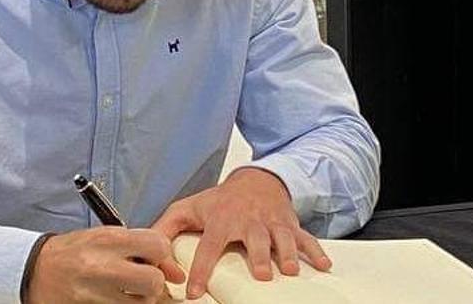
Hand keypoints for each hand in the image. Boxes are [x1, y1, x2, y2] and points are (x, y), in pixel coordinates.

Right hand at [26, 226, 185, 302]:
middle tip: (144, 283)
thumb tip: (175, 272)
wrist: (36, 270)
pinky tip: (117, 300)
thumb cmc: (73, 252)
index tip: (156, 261)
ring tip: (127, 293)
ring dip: (140, 301)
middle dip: (154, 284)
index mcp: (108, 240)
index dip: (163, 255)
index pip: (157, 245)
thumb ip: (139, 248)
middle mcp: (103, 266)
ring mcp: (95, 292)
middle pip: (152, 282)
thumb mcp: (103, 238)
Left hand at [151, 168, 331, 299]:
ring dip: (287, 254)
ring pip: (282, 238)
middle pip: (254, 239)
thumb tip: (148, 250)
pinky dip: (316, 251)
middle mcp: (249, 222)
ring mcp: (272, 223)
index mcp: (221, 221)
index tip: (193, 292)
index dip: (200, 269)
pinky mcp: (290, 226)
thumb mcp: (187, 209)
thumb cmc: (219, 201)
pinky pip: (306, 238)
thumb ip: (165, 229)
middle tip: (260, 275)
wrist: (255, 180)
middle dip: (258, 256)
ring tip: (288, 270)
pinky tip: (323, 266)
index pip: (209, 246)